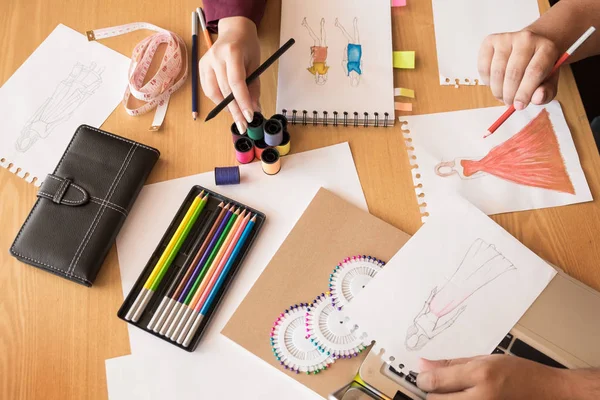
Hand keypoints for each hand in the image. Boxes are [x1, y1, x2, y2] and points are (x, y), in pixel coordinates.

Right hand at [199, 16, 260, 132]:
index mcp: (232, 52)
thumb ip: (254, 86)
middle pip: (224, 90)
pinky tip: (228, 104)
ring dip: (226, 107)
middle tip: (244, 125)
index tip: (249, 117)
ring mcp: (205, 62)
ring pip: (214, 92)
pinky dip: (218, 100)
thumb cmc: (247, 46)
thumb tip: (253, 108)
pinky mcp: (201, 68)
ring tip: (237, 115)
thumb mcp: (256, 64)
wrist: (234, 30)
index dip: (242, 101)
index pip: (236, 82)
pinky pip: (208, 90)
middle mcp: (215, 57)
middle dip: (235, 110)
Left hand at [417, 355, 575, 398]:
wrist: (549, 395)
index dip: (423, 379)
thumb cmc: (521, 374)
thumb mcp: (486, 359)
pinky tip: (465, 399)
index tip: (425, 377)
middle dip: (433, 393)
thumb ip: (452, 364)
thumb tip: (423, 365)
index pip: (434, 381)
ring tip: (457, 394)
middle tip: (441, 387)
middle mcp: (481, 398)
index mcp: (481, 375)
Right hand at [478, 30, 559, 109]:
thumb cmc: (539, 66)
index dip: (525, 92)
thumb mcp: (549, 81)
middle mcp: (527, 38)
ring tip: (503, 96)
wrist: (531, 45)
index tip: (519, 106)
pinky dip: (487, 81)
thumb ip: (546, 92)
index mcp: (547, 48)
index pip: (534, 72)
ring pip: (497, 71)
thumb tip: (537, 98)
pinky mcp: (491, 40)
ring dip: (497, 90)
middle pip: (513, 73)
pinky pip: (484, 67)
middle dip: (509, 94)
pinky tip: (495, 83)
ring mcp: (507, 38)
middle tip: (509, 103)